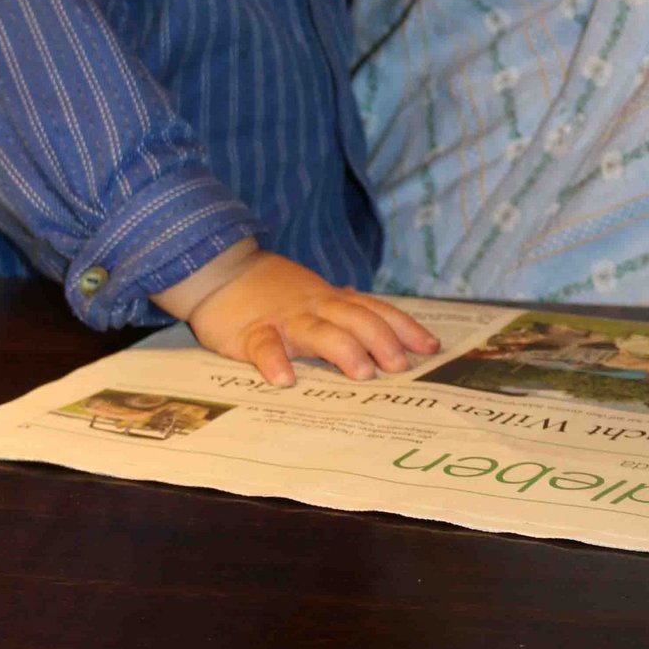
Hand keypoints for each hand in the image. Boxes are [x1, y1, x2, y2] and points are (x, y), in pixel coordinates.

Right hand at [158, 243, 439, 387]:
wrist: (217, 269)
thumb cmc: (269, 289)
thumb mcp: (312, 293)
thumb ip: (342, 305)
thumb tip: (377, 313)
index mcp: (330, 300)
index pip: (375, 311)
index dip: (404, 327)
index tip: (431, 347)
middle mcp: (313, 308)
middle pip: (354, 319)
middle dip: (381, 341)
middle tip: (401, 367)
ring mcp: (283, 319)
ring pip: (317, 332)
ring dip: (342, 350)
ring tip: (362, 375)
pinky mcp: (249, 332)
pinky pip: (263, 345)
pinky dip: (273, 361)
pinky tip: (284, 380)